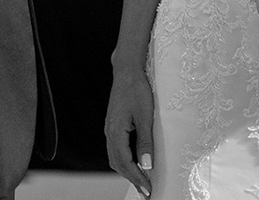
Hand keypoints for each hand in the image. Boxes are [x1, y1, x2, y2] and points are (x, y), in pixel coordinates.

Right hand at [105, 70, 154, 197]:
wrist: (127, 71)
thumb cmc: (137, 90)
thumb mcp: (145, 116)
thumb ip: (145, 141)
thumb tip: (146, 165)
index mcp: (115, 132)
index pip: (125, 163)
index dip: (137, 178)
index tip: (148, 189)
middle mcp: (109, 133)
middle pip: (118, 164)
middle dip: (132, 179)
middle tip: (146, 192)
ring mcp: (110, 129)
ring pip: (115, 158)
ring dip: (127, 171)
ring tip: (142, 181)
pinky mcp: (113, 125)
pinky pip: (116, 149)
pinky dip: (125, 160)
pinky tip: (135, 162)